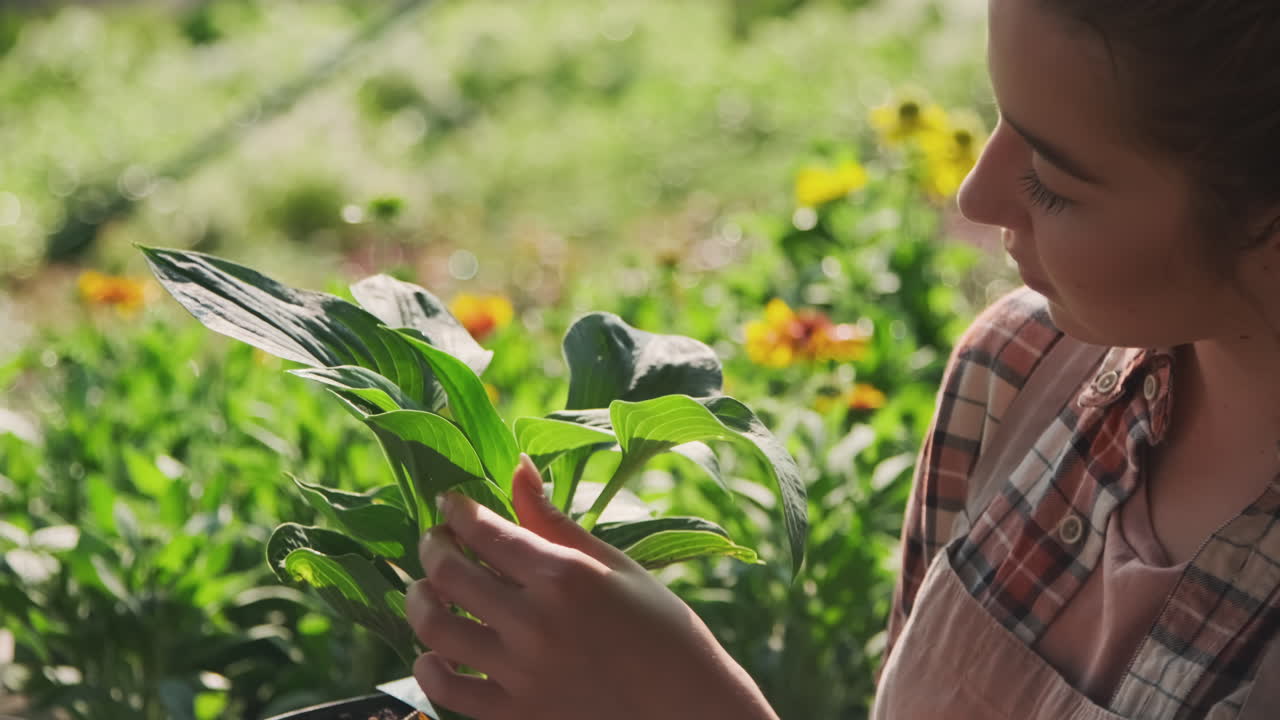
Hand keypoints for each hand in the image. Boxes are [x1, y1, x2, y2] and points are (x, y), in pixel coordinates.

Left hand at [405, 454, 779, 719]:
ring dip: (418, 602)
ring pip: (436, 629)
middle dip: (431, 548)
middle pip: (448, 574)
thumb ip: (554, 521)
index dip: (455, 511)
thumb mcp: (614, 566)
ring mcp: (522, 673)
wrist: (688, 709)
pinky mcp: (518, 716)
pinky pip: (447, 691)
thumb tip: (518, 467)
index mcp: (563, 575)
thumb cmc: (661, 629)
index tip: (450, 505)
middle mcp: (536, 622)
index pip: (483, 531)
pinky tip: (435, 653)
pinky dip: (429, 667)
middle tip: (435, 542)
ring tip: (426, 592)